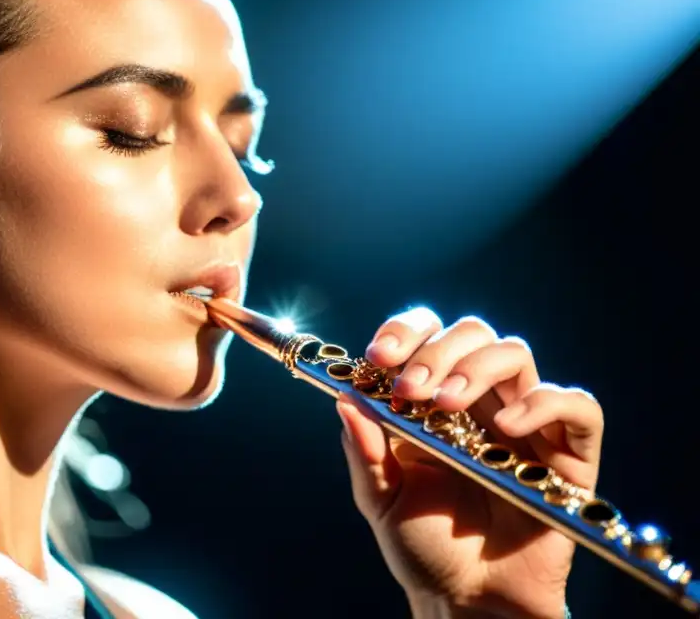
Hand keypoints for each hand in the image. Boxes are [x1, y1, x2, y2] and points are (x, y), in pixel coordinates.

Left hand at [337, 307, 602, 618]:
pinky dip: (545, 403)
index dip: (405, 331)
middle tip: (410, 389)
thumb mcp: (380, 499)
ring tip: (446, 404)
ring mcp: (524, 422)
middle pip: (471, 333)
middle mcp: (479, 401)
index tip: (379, 356)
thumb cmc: (423, 547)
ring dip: (477, 367)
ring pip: (515, 353)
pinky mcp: (568, 454)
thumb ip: (364, 451)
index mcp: (431, 399)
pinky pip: (578, 406)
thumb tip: (345, 399)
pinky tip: (510, 427)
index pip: (425, 334)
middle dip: (436, 351)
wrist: (470, 602)